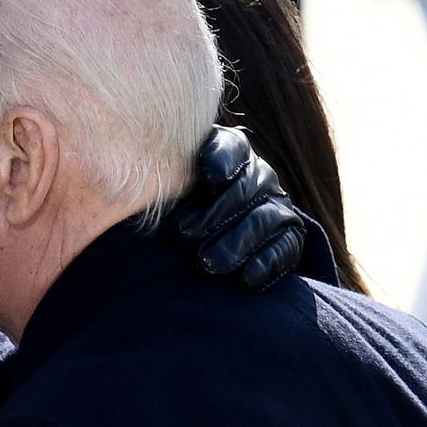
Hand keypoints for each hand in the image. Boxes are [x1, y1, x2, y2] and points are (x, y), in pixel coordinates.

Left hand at [170, 126, 305, 288]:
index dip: (222, 161)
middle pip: (247, 187)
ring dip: (237, 242)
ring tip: (207, 263)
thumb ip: (163, 175)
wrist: (203, 238)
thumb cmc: (174, 204)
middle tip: (182, 235)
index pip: (232, 148)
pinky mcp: (288, 235)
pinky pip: (286, 245)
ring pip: (266, 218)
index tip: (207, 180)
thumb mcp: (166, 186)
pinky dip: (267, 262)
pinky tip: (246, 278)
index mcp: (230, 153)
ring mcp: (276, 204)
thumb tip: (138, 173)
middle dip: (216, 213)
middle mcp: (258, 175)